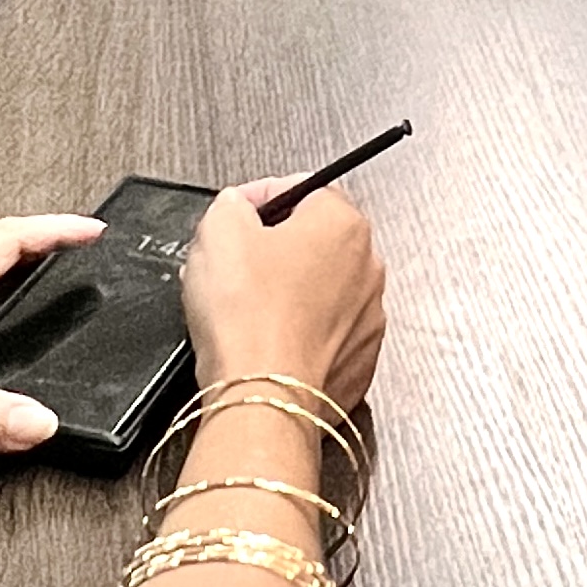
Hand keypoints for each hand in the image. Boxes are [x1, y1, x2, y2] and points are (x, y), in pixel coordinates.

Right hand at [182, 183, 385, 415]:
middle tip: (233, 266)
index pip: (301, 190)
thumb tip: (236, 209)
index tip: (234, 216)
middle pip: (314, 242)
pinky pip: (323, 337)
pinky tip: (265, 343)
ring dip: (286, 294)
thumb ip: (232, 204)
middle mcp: (368, 269)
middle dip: (272, 250)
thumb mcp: (218, 230)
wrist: (263, 397)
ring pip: (321, 292)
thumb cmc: (248, 317)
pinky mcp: (359, 363)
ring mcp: (368, 320)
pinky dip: (297, 336)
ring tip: (244, 311)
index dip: (258, 199)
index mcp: (342, 224)